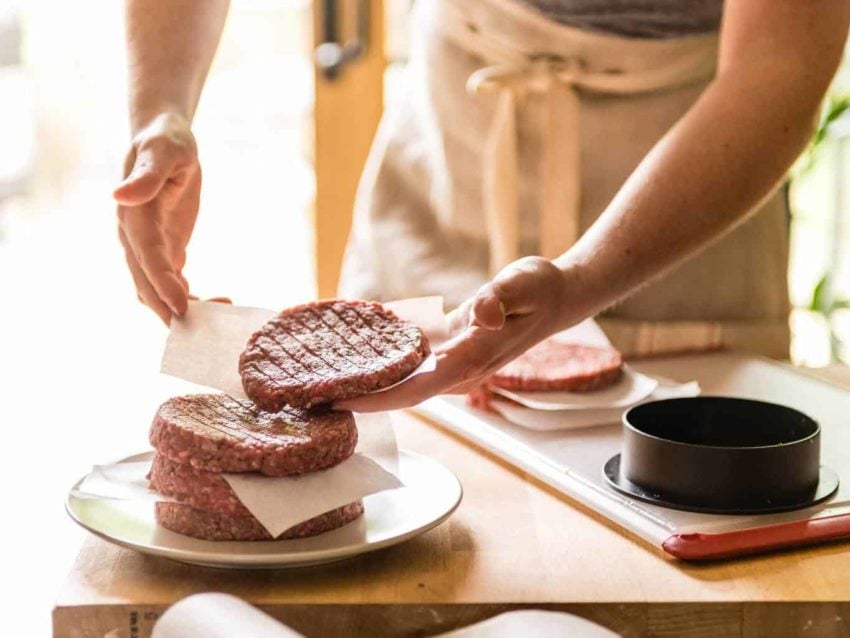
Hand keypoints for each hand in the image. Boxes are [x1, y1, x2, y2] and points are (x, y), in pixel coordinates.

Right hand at [113, 113, 200, 323]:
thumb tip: (118, 195)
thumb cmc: (166, 141)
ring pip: (158, 289)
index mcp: (133, 216)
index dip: (162, 283)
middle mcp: (135, 237)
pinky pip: (172, 282)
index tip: (182, 307)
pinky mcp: (164, 249)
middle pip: (147, 283)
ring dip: (182, 308)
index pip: (147, 257)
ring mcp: (148, 246)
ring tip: (220, 315)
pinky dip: (190, 296)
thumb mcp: (163, 151)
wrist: (163, 139)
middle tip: (201, 333)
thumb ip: (146, 175)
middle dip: (170, 309)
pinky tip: (218, 302)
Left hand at [336, 256, 579, 411]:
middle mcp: (460, 371)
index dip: (377, 400)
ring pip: (404, 384)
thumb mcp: (523, 283)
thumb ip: (500, 298)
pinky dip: (384, 366)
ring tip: (325, 382)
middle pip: (403, 395)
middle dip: (361, 400)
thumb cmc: (540, 290)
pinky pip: (412, 367)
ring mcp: (455, 365)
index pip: (416, 389)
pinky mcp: (451, 353)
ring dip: (369, 387)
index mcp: (471, 360)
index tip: (339, 402)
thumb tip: (481, 314)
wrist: (558, 297)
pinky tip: (357, 358)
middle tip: (314, 397)